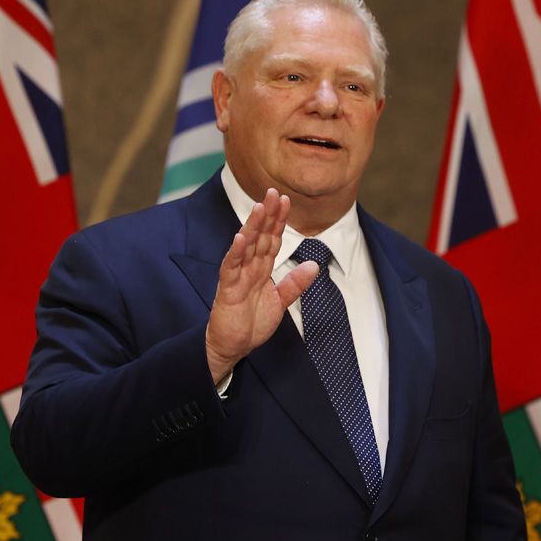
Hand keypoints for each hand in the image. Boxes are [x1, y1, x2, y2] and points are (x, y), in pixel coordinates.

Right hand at [205, 188, 318, 384]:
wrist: (232, 348)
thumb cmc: (250, 324)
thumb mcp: (280, 303)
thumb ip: (294, 284)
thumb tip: (314, 265)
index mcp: (261, 269)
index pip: (271, 239)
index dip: (278, 221)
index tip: (285, 200)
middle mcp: (249, 268)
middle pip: (259, 236)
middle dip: (267, 215)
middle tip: (274, 192)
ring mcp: (237, 277)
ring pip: (245, 246)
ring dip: (252, 226)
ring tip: (259, 207)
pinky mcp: (227, 289)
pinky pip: (230, 267)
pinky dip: (235, 252)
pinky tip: (240, 237)